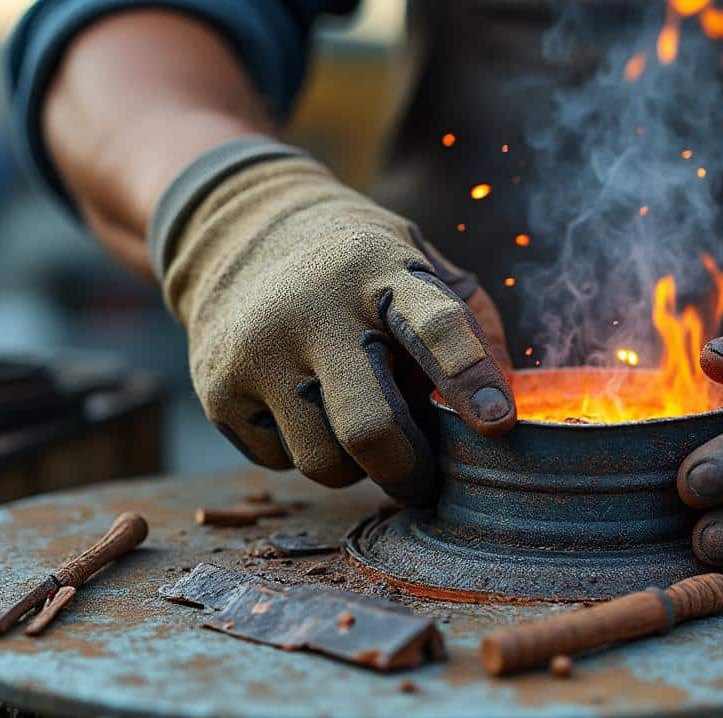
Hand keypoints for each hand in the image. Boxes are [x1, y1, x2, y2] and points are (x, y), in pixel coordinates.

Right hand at [162, 155, 514, 504]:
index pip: (435, 327)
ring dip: (354, 463)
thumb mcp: (420, 264)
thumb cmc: (357, 265)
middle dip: (409, 470)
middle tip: (425, 482)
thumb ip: (473, 325)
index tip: (499, 424)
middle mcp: (313, 309)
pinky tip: (300, 405)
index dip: (470, 380)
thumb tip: (504, 410)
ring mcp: (258, 352)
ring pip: (324, 462)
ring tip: (353, 417)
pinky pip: (280, 463)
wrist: (238, 230)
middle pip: (370, 427)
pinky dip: (304, 451)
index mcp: (381, 270)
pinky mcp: (218, 390)